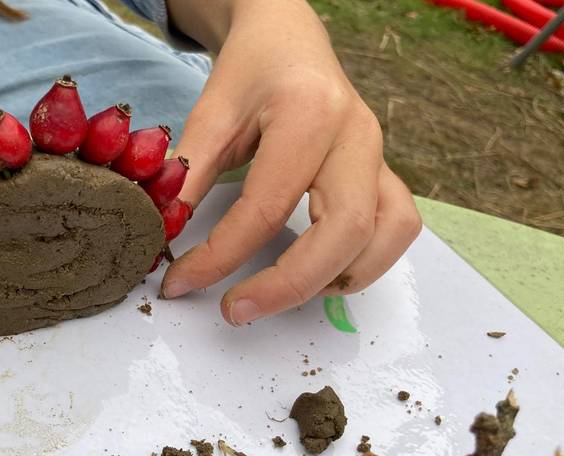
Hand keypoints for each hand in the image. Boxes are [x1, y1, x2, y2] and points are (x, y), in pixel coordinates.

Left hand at [162, 0, 421, 325]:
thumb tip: (166, 236)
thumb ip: (187, 174)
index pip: (267, 207)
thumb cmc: (252, 69)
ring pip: (386, 236)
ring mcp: (379, 155)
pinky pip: (397, 228)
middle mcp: (356, 136)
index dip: (220, 256)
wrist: (290, 38)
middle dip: (287, 286)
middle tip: (233, 309)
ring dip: (336, 278)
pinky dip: (365, 263)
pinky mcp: (384, 172)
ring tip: (279, 293)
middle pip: (345, 232)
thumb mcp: (209, 112)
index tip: (181, 282)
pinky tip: (320, 272)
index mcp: (308, 114)